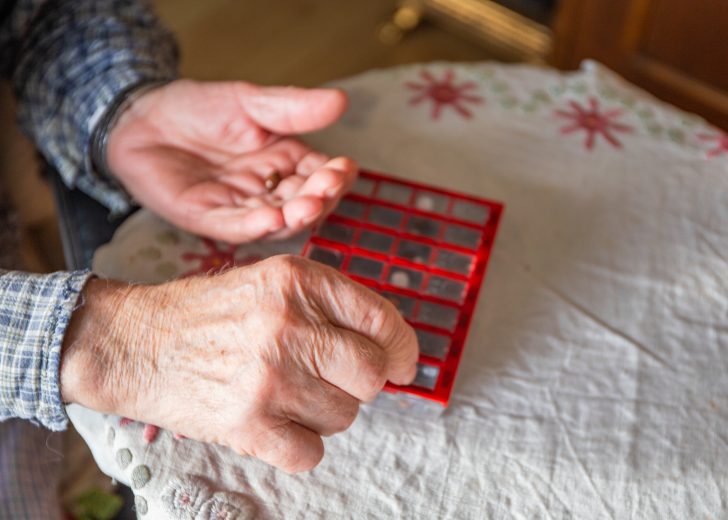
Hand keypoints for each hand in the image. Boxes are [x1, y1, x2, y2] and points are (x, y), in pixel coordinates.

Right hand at [61, 256, 418, 472]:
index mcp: (300, 280)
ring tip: (285, 394)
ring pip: (344, 416)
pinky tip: (273, 423)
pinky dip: (299, 446)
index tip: (401, 365)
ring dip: (323, 413)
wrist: (135, 342)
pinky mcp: (247, 424)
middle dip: (360, 383)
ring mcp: (269, 376)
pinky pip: (312, 453)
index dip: (401, 349)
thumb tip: (391, 350)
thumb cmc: (208, 313)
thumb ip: (331, 306)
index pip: (383, 321)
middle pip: (371, 374)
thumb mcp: (272, 280)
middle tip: (331, 380)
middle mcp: (289, 324)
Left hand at [106, 80, 357, 242]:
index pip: (320, 175)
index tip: (345, 169)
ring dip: (293, 217)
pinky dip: (254, 226)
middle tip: (324, 192)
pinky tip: (271, 219)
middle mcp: (270, 190)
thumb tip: (341, 100)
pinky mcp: (208, 219)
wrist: (141, 117)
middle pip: (304, 203)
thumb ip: (292, 108)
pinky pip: (235, 227)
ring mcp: (240, 208)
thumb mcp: (249, 102)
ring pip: (276, 221)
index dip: (335, 176)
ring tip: (305, 208)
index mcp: (287, 162)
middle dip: (318, 200)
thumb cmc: (198, 108)